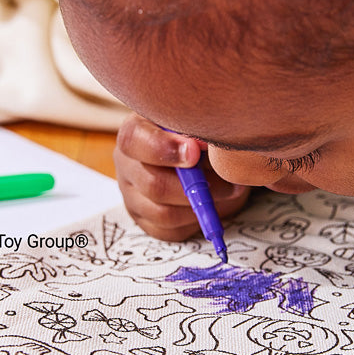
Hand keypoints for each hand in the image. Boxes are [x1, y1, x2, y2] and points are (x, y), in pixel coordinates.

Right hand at [114, 116, 250, 240]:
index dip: (164, 148)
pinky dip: (196, 221)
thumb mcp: (198, 124)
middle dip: (194, 187)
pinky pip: (170, 230)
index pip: (133, 140)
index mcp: (134, 132)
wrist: (204, 155)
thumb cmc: (198, 134)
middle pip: (152, 184)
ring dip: (200, 206)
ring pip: (163, 213)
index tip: (195, 153)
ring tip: (227, 191)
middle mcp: (127, 164)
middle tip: (227, 181)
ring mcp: (132, 195)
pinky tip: (211, 204)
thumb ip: (198, 130)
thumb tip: (205, 144)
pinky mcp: (145, 219)